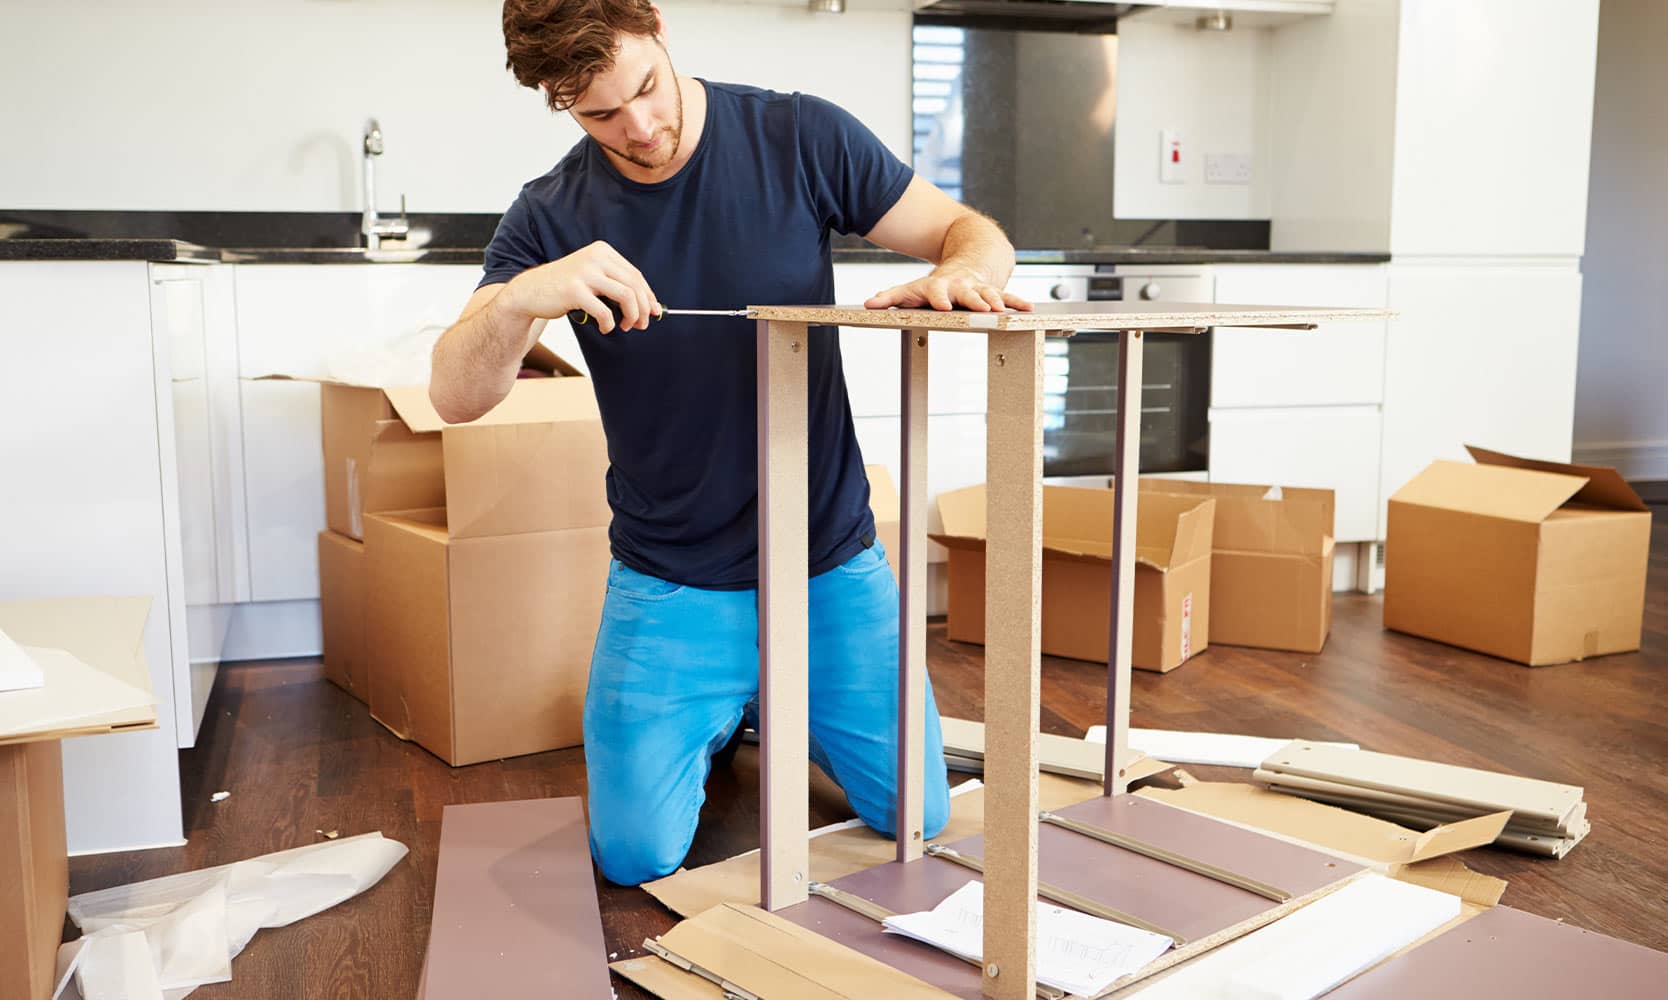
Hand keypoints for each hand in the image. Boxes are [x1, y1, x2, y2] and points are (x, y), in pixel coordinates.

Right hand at [496, 241, 657, 333]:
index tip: (654, 311)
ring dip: (631, 316)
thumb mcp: (592, 278)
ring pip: (626, 296)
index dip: (648, 296)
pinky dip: (609, 323)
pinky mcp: (574, 290)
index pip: (635, 275)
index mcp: (602, 252)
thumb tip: (650, 306)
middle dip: (643, 309)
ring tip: (625, 326)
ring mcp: (584, 273)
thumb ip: (616, 286)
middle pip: (634, 285)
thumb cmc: (565, 288)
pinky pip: (604, 311)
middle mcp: (595, 257)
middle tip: (642, 325)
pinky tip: (605, 327)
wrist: (530, 291)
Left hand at [863, 266, 1033, 312]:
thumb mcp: (913, 288)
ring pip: (988, 294)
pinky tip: (1029, 310)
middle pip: (966, 293)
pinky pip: (1008, 296)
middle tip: (979, 310)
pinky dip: (1017, 302)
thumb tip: (868, 304)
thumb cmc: (937, 282)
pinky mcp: (994, 290)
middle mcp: (960, 286)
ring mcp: (978, 287)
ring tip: (1002, 310)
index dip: (940, 298)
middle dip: (972, 301)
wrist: (971, 253)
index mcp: (939, 286)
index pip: (935, 291)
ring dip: (995, 301)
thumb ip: (892, 296)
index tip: (942, 306)